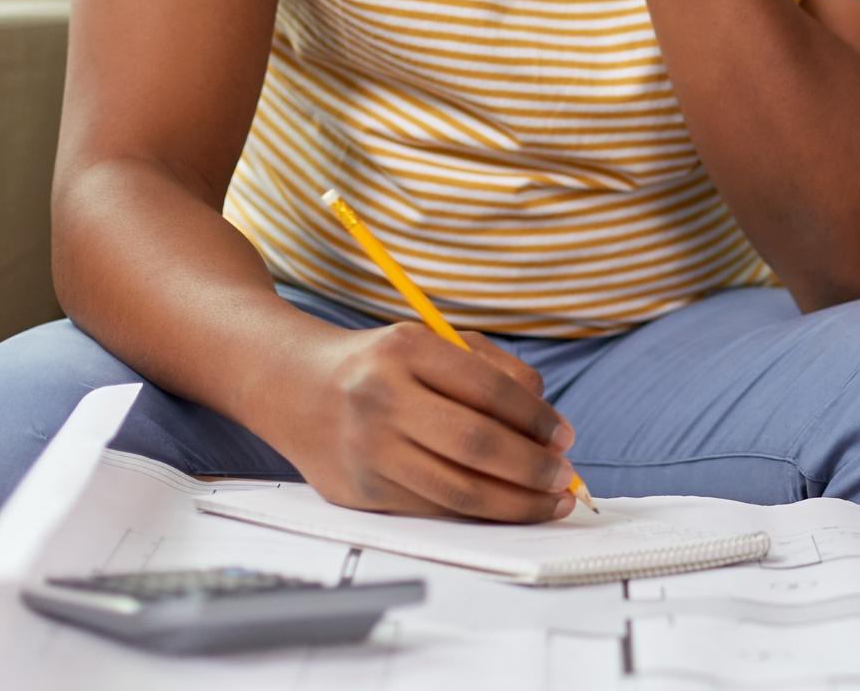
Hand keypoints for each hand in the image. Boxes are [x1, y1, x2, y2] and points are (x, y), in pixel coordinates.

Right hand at [258, 322, 578, 522]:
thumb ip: (498, 372)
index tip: (566, 437)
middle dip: (533, 469)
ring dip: (514, 503)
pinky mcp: (357, 492)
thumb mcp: (436, 343)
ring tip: (547, 503)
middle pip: (476, 446)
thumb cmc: (382, 365)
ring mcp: (365, 449)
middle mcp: (380, 398)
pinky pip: (431, 511)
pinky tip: (503, 509)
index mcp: (406, 349)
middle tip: (564, 479)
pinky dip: (476, 514)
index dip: (537, 420)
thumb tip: (549, 427)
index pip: (490, 390)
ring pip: (456, 490)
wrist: (294, 387)